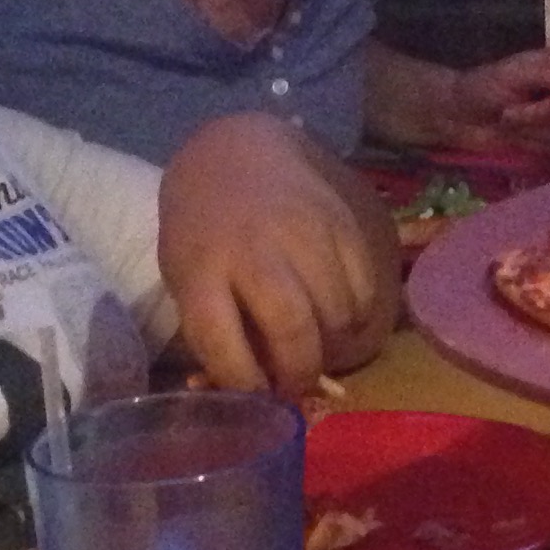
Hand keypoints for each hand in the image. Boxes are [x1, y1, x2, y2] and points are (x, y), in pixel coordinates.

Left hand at [159, 113, 399, 395]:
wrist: (237, 152)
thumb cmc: (203, 229)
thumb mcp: (185, 277)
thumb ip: (213, 329)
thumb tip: (252, 391)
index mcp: (201, 267)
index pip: (222, 342)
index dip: (243, 383)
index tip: (255, 397)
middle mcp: (255, 249)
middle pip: (292, 328)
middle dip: (299, 373)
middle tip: (296, 384)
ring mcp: (306, 233)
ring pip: (336, 314)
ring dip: (330, 347)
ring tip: (317, 347)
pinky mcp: (343, 224)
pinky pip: (363, 290)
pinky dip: (355, 316)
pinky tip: (338, 316)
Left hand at [429, 43, 549, 152]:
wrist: (463, 118)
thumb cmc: (484, 89)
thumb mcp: (512, 74)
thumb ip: (547, 72)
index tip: (537, 101)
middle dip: (542, 117)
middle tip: (509, 114)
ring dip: (534, 133)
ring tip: (510, 123)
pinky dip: (534, 147)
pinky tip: (517, 138)